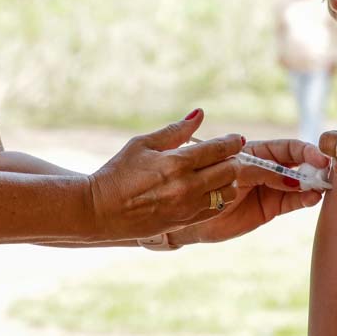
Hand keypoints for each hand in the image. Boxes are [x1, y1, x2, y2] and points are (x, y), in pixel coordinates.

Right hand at [88, 109, 241, 240]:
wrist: (100, 211)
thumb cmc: (119, 172)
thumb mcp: (143, 144)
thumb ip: (175, 130)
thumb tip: (199, 113)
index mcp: (176, 163)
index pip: (219, 149)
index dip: (233, 141)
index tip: (236, 138)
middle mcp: (186, 186)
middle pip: (230, 170)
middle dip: (233, 159)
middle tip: (226, 155)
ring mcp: (188, 207)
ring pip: (229, 192)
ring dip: (229, 180)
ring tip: (217, 173)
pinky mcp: (186, 222)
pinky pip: (217, 209)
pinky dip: (219, 198)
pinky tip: (208, 190)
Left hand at [169, 138, 326, 244]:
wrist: (190, 217)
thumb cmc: (204, 186)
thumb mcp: (231, 173)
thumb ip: (257, 170)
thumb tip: (284, 172)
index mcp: (257, 152)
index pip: (287, 148)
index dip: (305, 151)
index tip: (319, 158)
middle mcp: (268, 168)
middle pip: (298, 164)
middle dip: (315, 166)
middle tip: (329, 172)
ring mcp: (271, 188)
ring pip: (299, 184)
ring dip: (313, 183)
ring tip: (324, 187)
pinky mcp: (272, 208)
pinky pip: (292, 202)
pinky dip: (304, 199)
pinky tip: (313, 198)